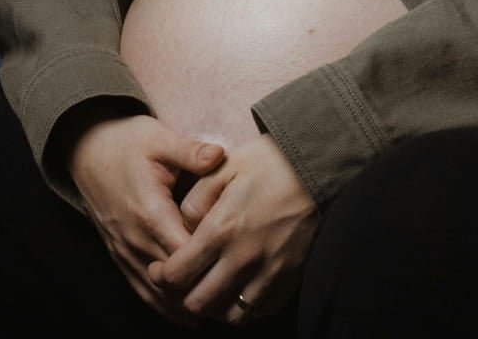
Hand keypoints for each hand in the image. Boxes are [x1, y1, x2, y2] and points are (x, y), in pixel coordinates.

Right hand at [62, 103, 226, 328]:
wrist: (86, 149)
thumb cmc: (127, 142)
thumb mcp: (159, 138)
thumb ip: (190, 151)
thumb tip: (220, 155)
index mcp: (149, 212)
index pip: (184, 253)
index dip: (211, 262)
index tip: (241, 263)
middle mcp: (135, 239)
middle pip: (173, 282)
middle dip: (205, 289)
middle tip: (241, 296)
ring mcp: (124, 251)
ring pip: (156, 293)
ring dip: (186, 303)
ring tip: (222, 312)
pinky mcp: (119, 254)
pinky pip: (141, 290)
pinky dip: (164, 305)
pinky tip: (187, 314)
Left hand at [147, 132, 319, 325]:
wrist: (316, 166)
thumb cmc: (268, 162)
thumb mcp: (224, 168)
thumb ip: (196, 199)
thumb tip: (182, 226)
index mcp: (221, 229)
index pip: (178, 274)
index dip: (162, 277)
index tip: (161, 269)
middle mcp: (243, 258)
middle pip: (199, 303)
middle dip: (183, 296)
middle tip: (183, 282)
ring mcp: (269, 271)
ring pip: (230, 315)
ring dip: (215, 306)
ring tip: (211, 288)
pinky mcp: (289, 277)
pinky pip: (259, 310)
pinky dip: (244, 307)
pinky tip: (239, 288)